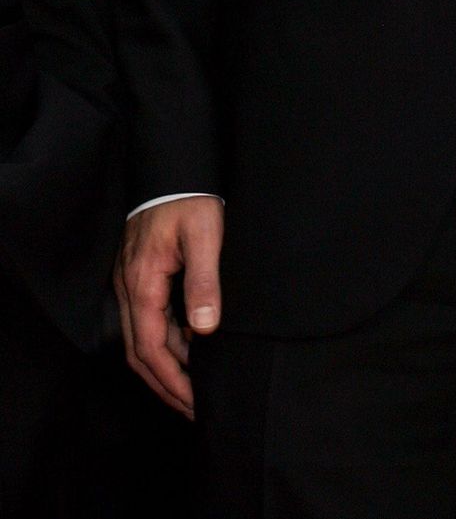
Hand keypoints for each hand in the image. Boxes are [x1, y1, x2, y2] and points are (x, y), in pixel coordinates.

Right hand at [115, 195, 223, 417]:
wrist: (173, 167)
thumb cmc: (190, 198)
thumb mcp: (205, 235)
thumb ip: (204, 280)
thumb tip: (203, 329)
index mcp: (143, 284)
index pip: (151, 348)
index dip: (172, 380)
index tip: (194, 403)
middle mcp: (130, 288)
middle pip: (140, 352)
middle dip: (166, 385)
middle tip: (192, 409)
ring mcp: (131, 282)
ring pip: (142, 338)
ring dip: (166, 366)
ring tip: (193, 387)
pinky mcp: (141, 275)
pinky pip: (149, 319)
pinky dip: (166, 341)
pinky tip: (190, 347)